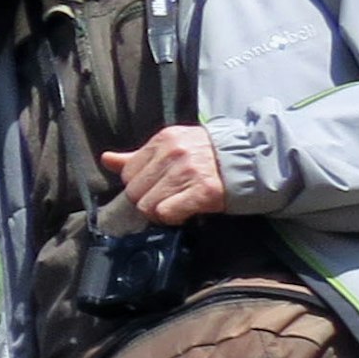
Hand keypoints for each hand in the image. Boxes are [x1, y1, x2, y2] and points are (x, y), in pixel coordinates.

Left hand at [103, 126, 232, 223]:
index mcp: (163, 140)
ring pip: (147, 205)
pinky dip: (172, 218)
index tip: (157, 185)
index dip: (140, 184)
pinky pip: (166, 213)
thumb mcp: (173, 146)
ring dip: (160, 211)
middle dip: (147, 199)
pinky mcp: (203, 191)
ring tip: (177, 204)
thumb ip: (138, 156)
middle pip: (134, 191)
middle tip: (167, 198)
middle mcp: (174, 153)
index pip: (128, 172)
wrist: (252, 160)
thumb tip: (106, 159)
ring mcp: (188, 172)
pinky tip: (185, 211)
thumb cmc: (207, 155)